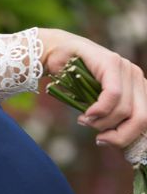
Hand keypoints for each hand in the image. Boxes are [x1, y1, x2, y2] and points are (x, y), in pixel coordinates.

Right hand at [39, 28, 146, 147]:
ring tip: (84, 120)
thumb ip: (107, 116)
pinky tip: (87, 114)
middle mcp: (137, 76)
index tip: (104, 140)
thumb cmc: (72, 80)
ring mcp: (126, 68)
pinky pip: (113, 95)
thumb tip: (110, 139)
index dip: (127, 137)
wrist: (56, 53)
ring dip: (102, 122)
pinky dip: (99, 110)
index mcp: (137, 87)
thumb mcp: (94, 103)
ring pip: (125, 109)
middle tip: (99, 139)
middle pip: (142, 118)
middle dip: (120, 136)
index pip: (144, 119)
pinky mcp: (112, 62)